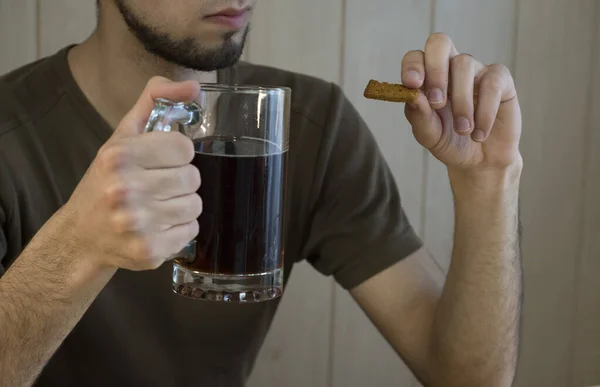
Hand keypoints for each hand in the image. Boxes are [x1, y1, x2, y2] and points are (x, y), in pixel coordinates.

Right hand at [59, 77, 201, 270]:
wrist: (81, 236)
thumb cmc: (105, 182)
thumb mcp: (122, 136)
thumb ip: (155, 102)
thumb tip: (193, 86)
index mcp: (119, 156)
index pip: (184, 148)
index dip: (176, 154)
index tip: (161, 161)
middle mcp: (125, 190)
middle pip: (193, 178)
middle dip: (180, 181)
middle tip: (158, 186)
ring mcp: (137, 223)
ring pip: (195, 205)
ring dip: (182, 205)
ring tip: (159, 206)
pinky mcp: (149, 250)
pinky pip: (191, 231)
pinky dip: (180, 229)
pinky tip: (158, 225)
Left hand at [401, 33, 521, 172]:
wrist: (480, 161)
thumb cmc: (450, 141)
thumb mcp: (429, 135)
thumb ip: (419, 116)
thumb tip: (414, 95)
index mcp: (427, 77)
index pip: (415, 57)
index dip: (412, 66)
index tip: (412, 84)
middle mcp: (450, 68)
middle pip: (439, 43)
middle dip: (435, 70)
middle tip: (437, 102)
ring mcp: (476, 70)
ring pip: (464, 65)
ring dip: (461, 102)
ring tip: (463, 130)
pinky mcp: (501, 80)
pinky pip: (492, 83)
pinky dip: (485, 111)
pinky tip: (479, 133)